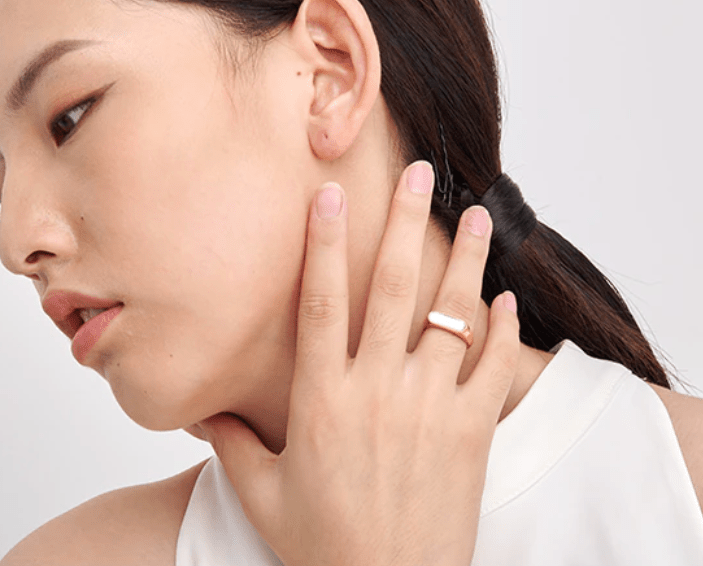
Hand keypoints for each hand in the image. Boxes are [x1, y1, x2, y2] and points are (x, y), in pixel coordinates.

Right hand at [199, 161, 520, 565]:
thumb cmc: (324, 549)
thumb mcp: (262, 495)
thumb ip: (229, 444)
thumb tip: (195, 410)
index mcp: (322, 401)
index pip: (322, 303)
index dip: (324, 243)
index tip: (329, 194)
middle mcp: (377, 393)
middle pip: (391, 288)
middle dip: (404, 222)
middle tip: (415, 173)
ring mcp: (429, 410)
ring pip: (452, 317)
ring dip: (467, 262)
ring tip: (479, 216)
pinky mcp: (471, 434)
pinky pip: (494, 369)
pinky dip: (504, 332)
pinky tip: (507, 300)